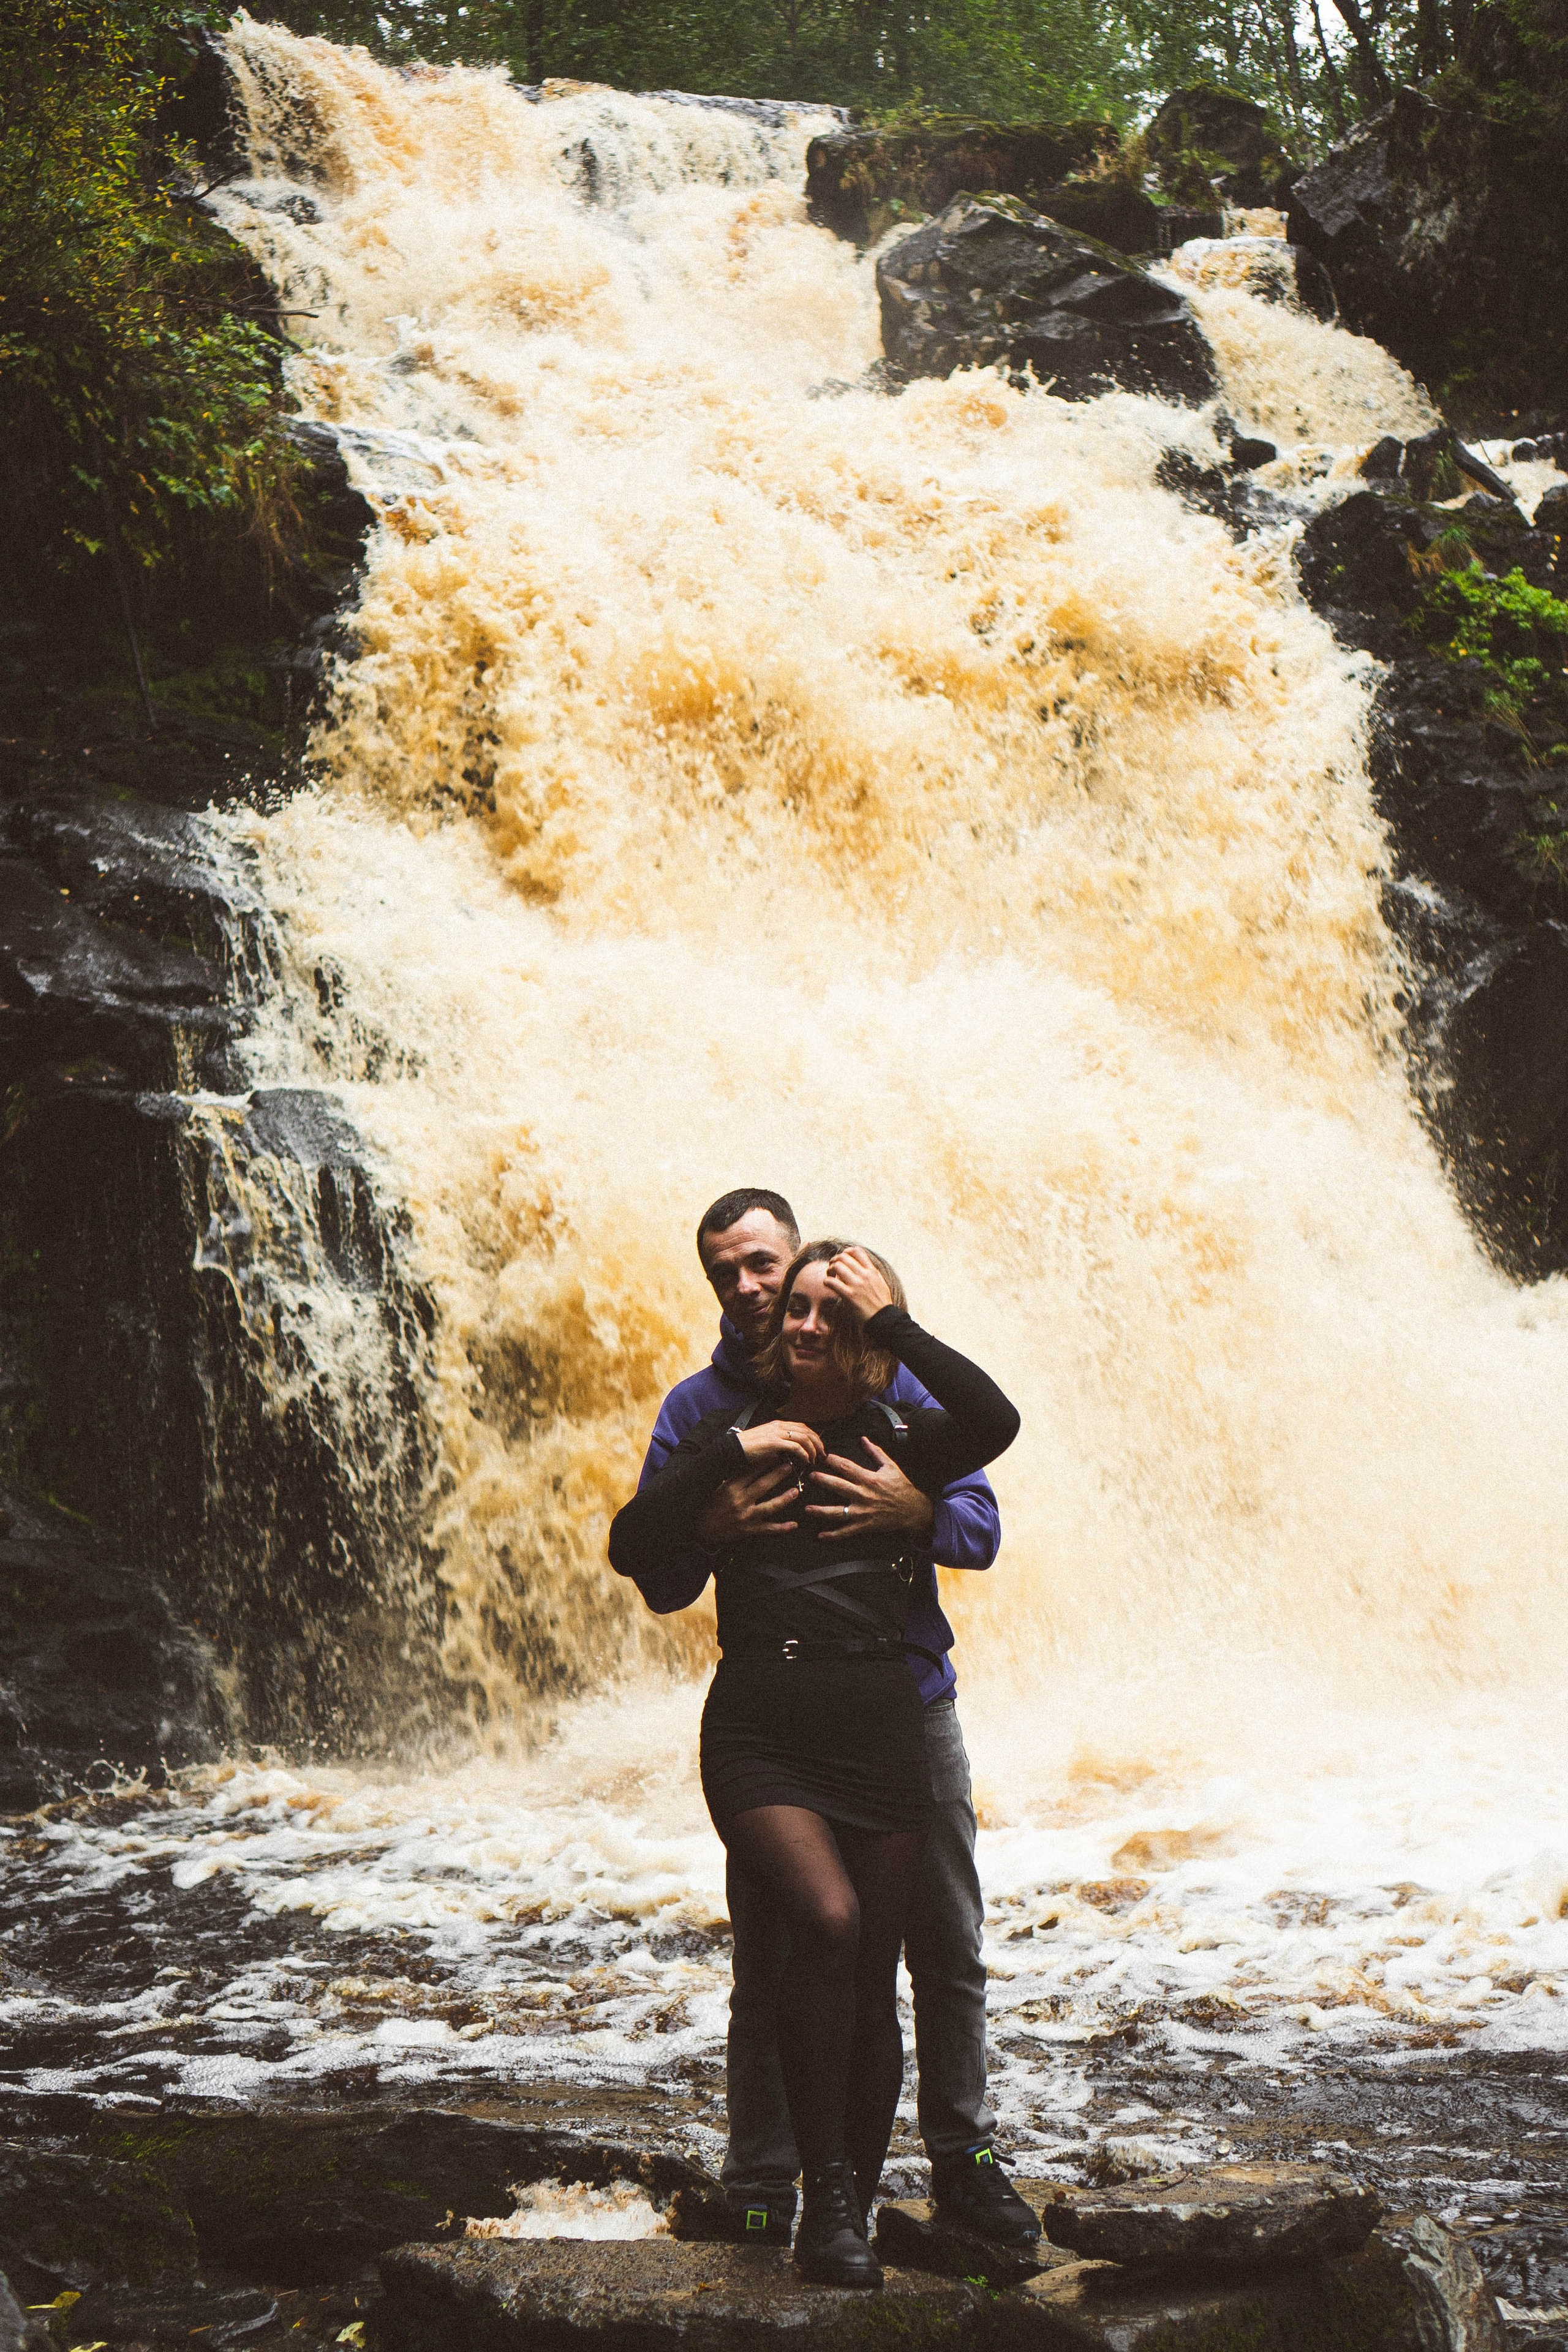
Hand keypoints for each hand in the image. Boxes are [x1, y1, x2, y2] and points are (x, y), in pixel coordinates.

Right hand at [694, 1461, 801, 1545]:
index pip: (750, 1471)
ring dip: (784, 1499)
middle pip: (763, 1485)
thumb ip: (733, 1477)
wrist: (700, 1530)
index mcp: (730, 1488)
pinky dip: (782, 1528)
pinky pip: (768, 1529)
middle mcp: (739, 1501)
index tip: (775, 1453)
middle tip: (790, 1466)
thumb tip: (747, 1462)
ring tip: (795, 1491)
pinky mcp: (748, 1530)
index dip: (764, 1462)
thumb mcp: (718, 1488)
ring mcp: (745, 1516)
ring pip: (769, 1507)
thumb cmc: (709, 1506)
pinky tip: (794, 1524)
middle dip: (778, 1475)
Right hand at [734, 1418, 825, 1468]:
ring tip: (815, 1459)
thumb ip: (780, 1443)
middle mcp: (779, 1426)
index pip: (802, 1427)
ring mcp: (776, 1433)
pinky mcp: (774, 1442)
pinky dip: (804, 1454)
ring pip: (803, 1437)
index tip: (819, 1447)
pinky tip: (806, 1461)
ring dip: (812, 1449)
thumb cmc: (748, 1447)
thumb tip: (792, 1452)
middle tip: (822, 1454)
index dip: (814, 1436)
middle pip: (806, 1430)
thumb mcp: (767, 1441)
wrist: (733, 1448)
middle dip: (818, 1443)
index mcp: (778, 1424)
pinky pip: (795, 1447)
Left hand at [806, 1443, 935, 1545]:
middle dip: (823, 1481)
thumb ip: (875, 1452)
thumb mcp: (890, 1466)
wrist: (912, 1510)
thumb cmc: (901, 1487)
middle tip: (810, 1476)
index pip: (848, 1467)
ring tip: (807, 1509)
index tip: (823, 1457)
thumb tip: (863, 1438)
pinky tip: (821, 1535)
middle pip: (839, 1487)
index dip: (834, 1461)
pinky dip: (834, 1535)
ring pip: (839, 1512)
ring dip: (822, 1511)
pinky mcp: (864, 1525)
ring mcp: (863, 1512)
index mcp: (869, 1479)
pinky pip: (847, 1531)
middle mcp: (864, 1495)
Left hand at [823, 1246, 893, 1324]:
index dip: (846, 1252)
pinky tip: (827, 1285)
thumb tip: (863, 1266)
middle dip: (835, 1260)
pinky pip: (832, 1282)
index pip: (857, 1251)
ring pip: (837, 1266)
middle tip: (832, 1267)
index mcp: (872, 1271)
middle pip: (844, 1257)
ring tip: (830, 1276)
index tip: (843, 1258)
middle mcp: (864, 1275)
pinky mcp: (849, 1296)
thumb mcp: (880, 1282)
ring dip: (830, 1269)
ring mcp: (856, 1285)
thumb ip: (871, 1273)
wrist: (883, 1319)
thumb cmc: (881, 1303)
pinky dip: (826, 1281)